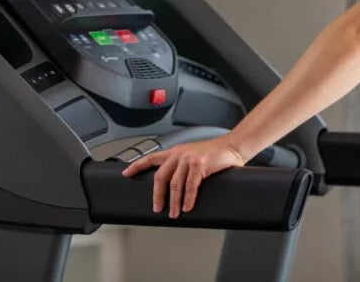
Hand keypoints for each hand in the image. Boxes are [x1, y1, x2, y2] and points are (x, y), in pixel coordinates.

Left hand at [120, 136, 245, 218]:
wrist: (233, 146)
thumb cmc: (214, 154)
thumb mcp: (193, 156)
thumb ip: (182, 167)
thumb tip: (173, 188)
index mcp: (175, 151)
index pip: (151, 157)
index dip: (137, 166)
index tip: (126, 174)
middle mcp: (179, 153)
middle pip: (160, 176)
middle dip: (157, 195)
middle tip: (157, 208)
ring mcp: (189, 158)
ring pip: (175, 183)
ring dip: (174, 201)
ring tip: (174, 213)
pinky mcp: (200, 164)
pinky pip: (191, 185)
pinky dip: (188, 198)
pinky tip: (187, 206)